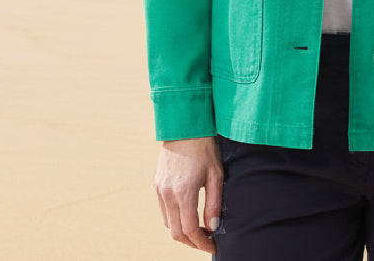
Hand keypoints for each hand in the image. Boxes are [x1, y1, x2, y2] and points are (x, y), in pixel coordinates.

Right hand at [154, 136, 223, 252]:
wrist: (185, 126)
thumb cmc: (204, 148)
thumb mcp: (216, 175)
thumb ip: (214, 203)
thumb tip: (213, 227)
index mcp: (184, 192)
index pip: (191, 230)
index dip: (202, 243)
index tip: (212, 246)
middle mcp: (168, 194)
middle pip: (176, 233)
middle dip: (192, 242)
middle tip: (206, 241)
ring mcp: (160, 190)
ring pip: (168, 224)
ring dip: (182, 232)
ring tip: (199, 229)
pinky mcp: (157, 184)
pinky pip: (163, 211)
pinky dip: (174, 219)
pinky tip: (187, 215)